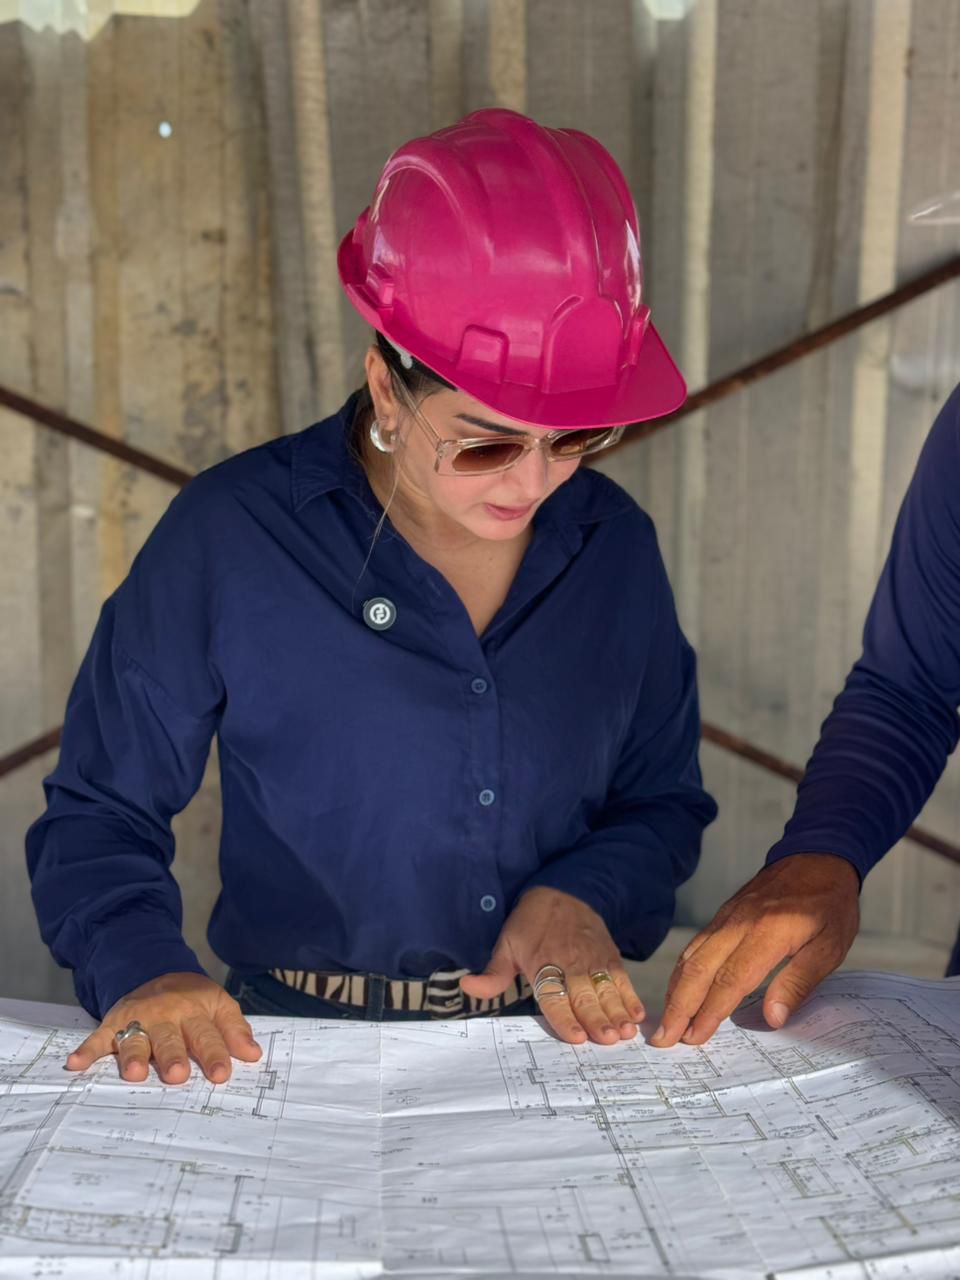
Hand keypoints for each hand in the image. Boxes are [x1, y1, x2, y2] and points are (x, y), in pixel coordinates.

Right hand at [65, 971, 262, 1084]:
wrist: (156, 970)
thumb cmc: (192, 999)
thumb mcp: (218, 1005)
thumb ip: (235, 1030)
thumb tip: (254, 1055)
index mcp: (197, 1010)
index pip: (208, 1034)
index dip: (215, 1054)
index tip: (221, 1074)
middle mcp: (167, 1014)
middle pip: (171, 1038)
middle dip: (174, 1056)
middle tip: (177, 1075)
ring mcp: (138, 1018)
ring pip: (136, 1039)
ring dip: (134, 1056)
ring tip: (135, 1073)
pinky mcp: (114, 1022)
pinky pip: (98, 1037)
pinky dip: (87, 1050)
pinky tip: (76, 1064)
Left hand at [460, 886, 644, 1044]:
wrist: (562, 890)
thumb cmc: (530, 924)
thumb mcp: (506, 943)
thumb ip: (493, 973)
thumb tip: (467, 987)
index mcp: (542, 963)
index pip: (554, 995)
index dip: (565, 1016)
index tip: (577, 1036)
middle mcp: (570, 963)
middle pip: (584, 995)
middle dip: (597, 1018)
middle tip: (608, 1039)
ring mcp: (593, 959)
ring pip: (606, 990)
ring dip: (617, 1012)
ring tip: (625, 1032)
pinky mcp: (610, 956)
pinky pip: (622, 978)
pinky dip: (631, 996)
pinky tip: (638, 1015)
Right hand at [652, 853, 859, 1047]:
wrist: (817, 857)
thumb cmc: (829, 904)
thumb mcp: (830, 946)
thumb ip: (799, 982)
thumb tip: (773, 1018)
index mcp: (768, 933)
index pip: (731, 979)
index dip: (710, 1012)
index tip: (695, 1037)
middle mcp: (739, 923)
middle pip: (700, 969)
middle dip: (679, 1006)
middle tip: (664, 1038)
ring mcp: (728, 916)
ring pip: (692, 956)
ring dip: (676, 990)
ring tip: (667, 1020)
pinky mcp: (724, 914)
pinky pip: (697, 944)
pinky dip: (684, 970)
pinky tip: (681, 987)